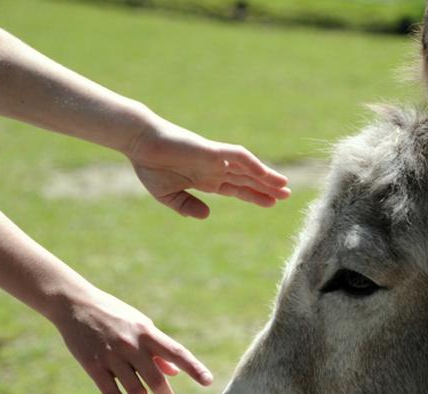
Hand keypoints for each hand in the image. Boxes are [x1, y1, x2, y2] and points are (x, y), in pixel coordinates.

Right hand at [52, 285, 213, 393]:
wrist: (75, 304)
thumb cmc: (114, 315)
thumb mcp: (140, 325)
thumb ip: (157, 349)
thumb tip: (174, 373)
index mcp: (147, 332)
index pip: (177, 353)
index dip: (194, 368)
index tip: (208, 381)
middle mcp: (131, 345)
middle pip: (156, 379)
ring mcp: (111, 356)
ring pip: (135, 390)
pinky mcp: (92, 365)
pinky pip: (111, 393)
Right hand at [126, 119, 289, 218]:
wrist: (139, 143)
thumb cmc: (150, 165)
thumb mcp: (168, 195)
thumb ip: (187, 206)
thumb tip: (207, 215)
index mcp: (205, 179)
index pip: (237, 189)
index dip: (255, 196)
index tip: (272, 203)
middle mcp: (214, 169)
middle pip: (247, 180)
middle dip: (267, 188)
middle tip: (288, 195)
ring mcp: (215, 159)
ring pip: (248, 168)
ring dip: (266, 177)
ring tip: (284, 185)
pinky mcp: (211, 150)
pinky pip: (237, 156)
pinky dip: (252, 164)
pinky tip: (265, 173)